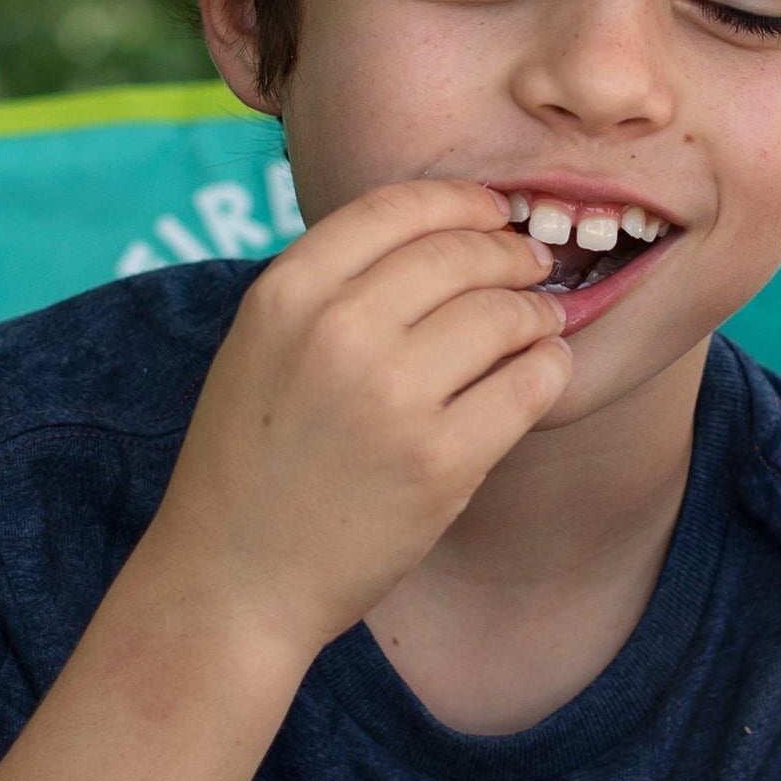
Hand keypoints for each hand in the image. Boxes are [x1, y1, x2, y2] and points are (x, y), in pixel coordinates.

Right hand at [139, 179, 572, 657]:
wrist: (231, 579)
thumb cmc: (250, 463)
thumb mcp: (260, 347)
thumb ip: (329, 290)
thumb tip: (437, 238)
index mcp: (286, 293)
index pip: (398, 207)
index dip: (462, 201)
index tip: (491, 211)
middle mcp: (337, 331)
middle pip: (461, 254)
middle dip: (511, 255)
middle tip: (532, 268)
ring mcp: (392, 397)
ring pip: (505, 315)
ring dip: (537, 313)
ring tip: (541, 324)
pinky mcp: (440, 461)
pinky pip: (528, 386)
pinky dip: (549, 370)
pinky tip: (544, 372)